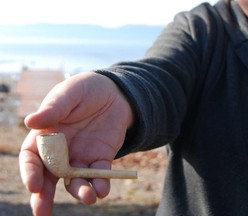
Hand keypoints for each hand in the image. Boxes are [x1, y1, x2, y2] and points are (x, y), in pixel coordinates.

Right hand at [19, 72, 132, 215]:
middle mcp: (61, 150)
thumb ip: (53, 108)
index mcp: (47, 134)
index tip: (34, 185)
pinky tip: (102, 189)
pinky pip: (99, 174)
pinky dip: (101, 183)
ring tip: (88, 197)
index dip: (30, 171)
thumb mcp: (69, 93)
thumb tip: (30, 121)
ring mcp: (81, 156)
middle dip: (44, 195)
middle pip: (49, 176)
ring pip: (75, 180)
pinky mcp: (101, 157)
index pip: (32, 157)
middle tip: (42, 211)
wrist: (115, 93)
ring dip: (79, 191)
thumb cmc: (86, 89)